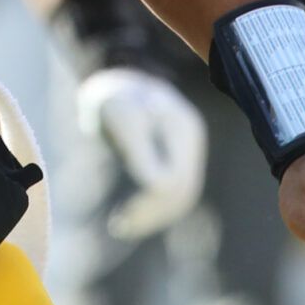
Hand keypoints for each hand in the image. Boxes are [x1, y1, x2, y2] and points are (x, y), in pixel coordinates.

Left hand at [76, 66, 207, 238]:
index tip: (121, 216)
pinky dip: (152, 206)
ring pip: (178, 196)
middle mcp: (190, 143)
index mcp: (183, 131)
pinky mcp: (173, 158)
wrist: (114, 78)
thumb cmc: (114, 97)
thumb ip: (139, 151)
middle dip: (152, 214)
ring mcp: (185, 151)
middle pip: (182, 192)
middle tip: (118, 226)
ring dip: (152, 215)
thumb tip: (156, 189)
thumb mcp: (122, 119)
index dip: (151, 204)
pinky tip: (128, 217)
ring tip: (120, 226)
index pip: (176, 181)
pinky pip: (170, 190)